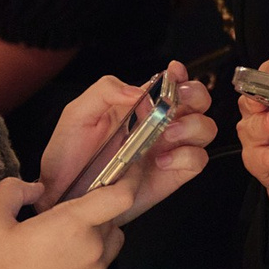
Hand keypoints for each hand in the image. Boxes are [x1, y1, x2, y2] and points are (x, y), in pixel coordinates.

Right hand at [0, 174, 133, 268]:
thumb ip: (14, 191)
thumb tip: (37, 188)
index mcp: (73, 224)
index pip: (120, 196)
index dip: (129, 179)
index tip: (127, 170)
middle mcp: (94, 248)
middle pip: (112, 218)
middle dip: (96, 212)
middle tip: (67, 218)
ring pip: (111, 243)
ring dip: (98, 236)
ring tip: (67, 244)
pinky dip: (90, 264)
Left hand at [33, 62, 216, 221]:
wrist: (64, 195)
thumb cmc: (68, 156)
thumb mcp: (77, 115)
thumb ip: (104, 91)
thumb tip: (139, 90)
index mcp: (139, 106)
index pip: (170, 83)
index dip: (179, 75)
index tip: (175, 73)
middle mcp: (158, 125)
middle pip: (198, 102)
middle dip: (195, 97)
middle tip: (175, 105)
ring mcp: (168, 149)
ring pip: (204, 129)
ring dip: (192, 126)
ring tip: (167, 134)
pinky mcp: (172, 175)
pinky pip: (197, 160)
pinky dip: (186, 156)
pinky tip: (161, 160)